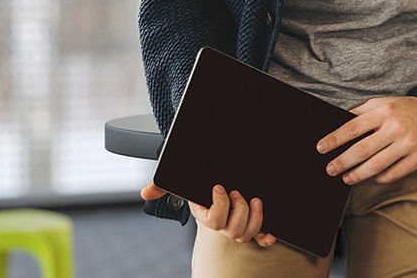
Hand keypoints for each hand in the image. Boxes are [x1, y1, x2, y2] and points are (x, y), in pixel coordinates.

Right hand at [140, 182, 276, 246]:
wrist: (220, 179)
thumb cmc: (202, 183)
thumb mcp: (186, 181)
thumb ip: (165, 185)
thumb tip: (146, 193)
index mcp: (206, 215)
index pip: (213, 220)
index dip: (220, 205)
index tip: (219, 187)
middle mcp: (222, 224)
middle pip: (233, 230)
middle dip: (238, 209)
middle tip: (239, 192)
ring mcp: (238, 225)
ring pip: (246, 234)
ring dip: (254, 217)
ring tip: (254, 200)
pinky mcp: (253, 223)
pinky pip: (260, 238)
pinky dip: (266, 237)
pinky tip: (270, 233)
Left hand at [317, 96, 416, 185]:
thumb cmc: (406, 109)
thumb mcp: (385, 103)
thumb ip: (362, 112)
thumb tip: (337, 122)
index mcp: (384, 111)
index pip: (353, 127)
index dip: (335, 139)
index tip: (321, 148)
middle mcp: (395, 127)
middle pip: (362, 149)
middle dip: (343, 161)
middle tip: (330, 169)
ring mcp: (408, 144)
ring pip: (377, 165)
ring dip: (358, 174)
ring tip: (346, 178)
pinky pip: (394, 173)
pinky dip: (379, 178)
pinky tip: (371, 178)